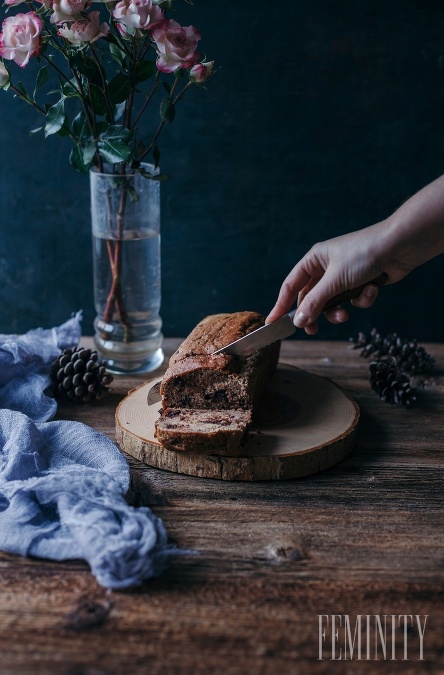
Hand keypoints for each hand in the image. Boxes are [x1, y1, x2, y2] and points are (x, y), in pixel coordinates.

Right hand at [266, 221, 409, 334]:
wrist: (400, 246)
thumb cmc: (363, 254)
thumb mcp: (334, 281)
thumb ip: (314, 303)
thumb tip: (298, 322)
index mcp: (314, 260)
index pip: (290, 286)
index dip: (281, 305)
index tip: (272, 323)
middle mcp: (327, 267)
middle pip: (312, 298)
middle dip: (316, 313)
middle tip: (313, 330)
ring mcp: (344, 276)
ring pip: (333, 302)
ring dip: (340, 310)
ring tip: (346, 315)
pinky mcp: (361, 283)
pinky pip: (354, 299)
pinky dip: (362, 298)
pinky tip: (372, 287)